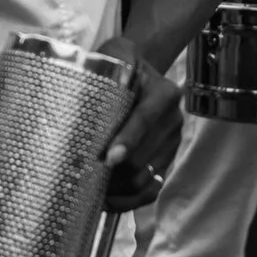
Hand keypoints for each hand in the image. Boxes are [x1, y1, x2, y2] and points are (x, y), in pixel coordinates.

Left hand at [97, 35, 180, 212]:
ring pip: (145, 177)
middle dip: (114, 172)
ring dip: (117, 189)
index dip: (127, 139)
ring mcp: (172, 143)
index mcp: (165, 93)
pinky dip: (130, 200)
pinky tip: (108, 202)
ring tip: (90, 193)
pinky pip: (151, 188)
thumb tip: (82, 80)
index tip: (107, 158)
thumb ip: (105, 61)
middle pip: (143, 156)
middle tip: (84, 178)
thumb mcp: (114, 54)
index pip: (145, 119)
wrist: (138, 73)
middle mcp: (174, 120)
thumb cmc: (120, 64)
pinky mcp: (165, 160)